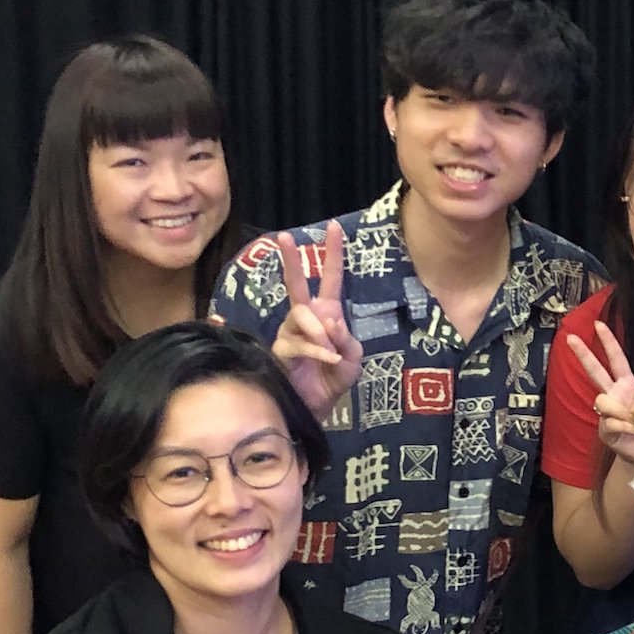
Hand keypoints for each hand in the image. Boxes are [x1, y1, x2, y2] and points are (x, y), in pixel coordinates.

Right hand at [271, 220, 363, 416]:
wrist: (318, 406)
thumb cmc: (334, 378)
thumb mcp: (352, 358)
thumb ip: (346, 338)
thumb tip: (330, 321)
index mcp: (326, 312)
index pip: (330, 278)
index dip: (332, 253)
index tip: (334, 226)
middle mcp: (305, 317)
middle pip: (295, 283)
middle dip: (291, 259)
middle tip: (283, 237)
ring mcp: (290, 332)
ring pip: (301, 315)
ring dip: (320, 332)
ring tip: (331, 352)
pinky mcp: (281, 350)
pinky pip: (298, 343)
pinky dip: (317, 351)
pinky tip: (329, 359)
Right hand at [567, 321, 633, 467]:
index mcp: (629, 385)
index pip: (617, 359)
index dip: (608, 342)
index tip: (598, 324)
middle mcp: (615, 395)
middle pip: (596, 371)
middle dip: (583, 354)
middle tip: (571, 337)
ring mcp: (608, 413)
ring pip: (602, 400)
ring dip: (620, 410)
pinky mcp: (605, 431)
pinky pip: (609, 421)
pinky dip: (624, 426)